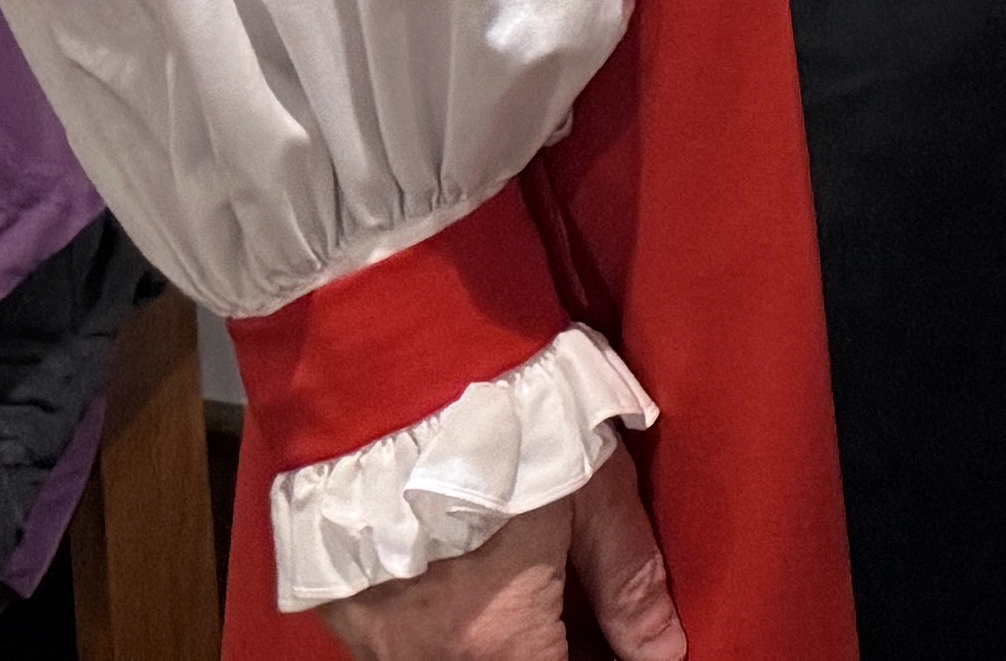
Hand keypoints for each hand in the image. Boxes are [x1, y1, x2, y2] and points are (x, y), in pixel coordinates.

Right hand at [320, 452, 682, 660]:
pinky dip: (449, 633)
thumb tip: (663, 649)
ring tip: (535, 598)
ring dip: (501, 647)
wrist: (394, 374)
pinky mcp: (342, 616)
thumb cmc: (511, 426)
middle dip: (554, 655)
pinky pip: (406, 648)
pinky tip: (478, 588)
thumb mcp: (594, 492)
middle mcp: (429, 660)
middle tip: (587, 625)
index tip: (621, 649)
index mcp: (498, 642)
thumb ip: (629, 580)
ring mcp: (378, 644)